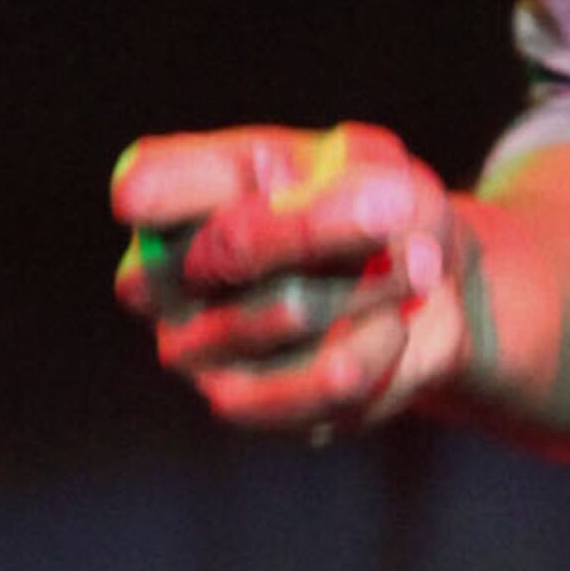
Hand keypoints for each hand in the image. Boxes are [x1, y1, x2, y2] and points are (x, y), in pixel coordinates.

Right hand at [111, 122, 479, 436]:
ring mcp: (190, 348)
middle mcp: (159, 276)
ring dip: (372, 285)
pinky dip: (376, 346)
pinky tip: (393, 325)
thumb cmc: (374, 209)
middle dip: (329, 226)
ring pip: (288, 312)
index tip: (204, 185)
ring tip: (417, 264)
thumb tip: (368, 209)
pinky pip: (317, 379)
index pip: (147, 185)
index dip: (170, 188)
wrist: (422, 295)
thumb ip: (355, 183)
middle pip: (231, 247)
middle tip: (397, 207)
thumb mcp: (373, 167)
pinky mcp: (242, 404)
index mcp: (173, 195)